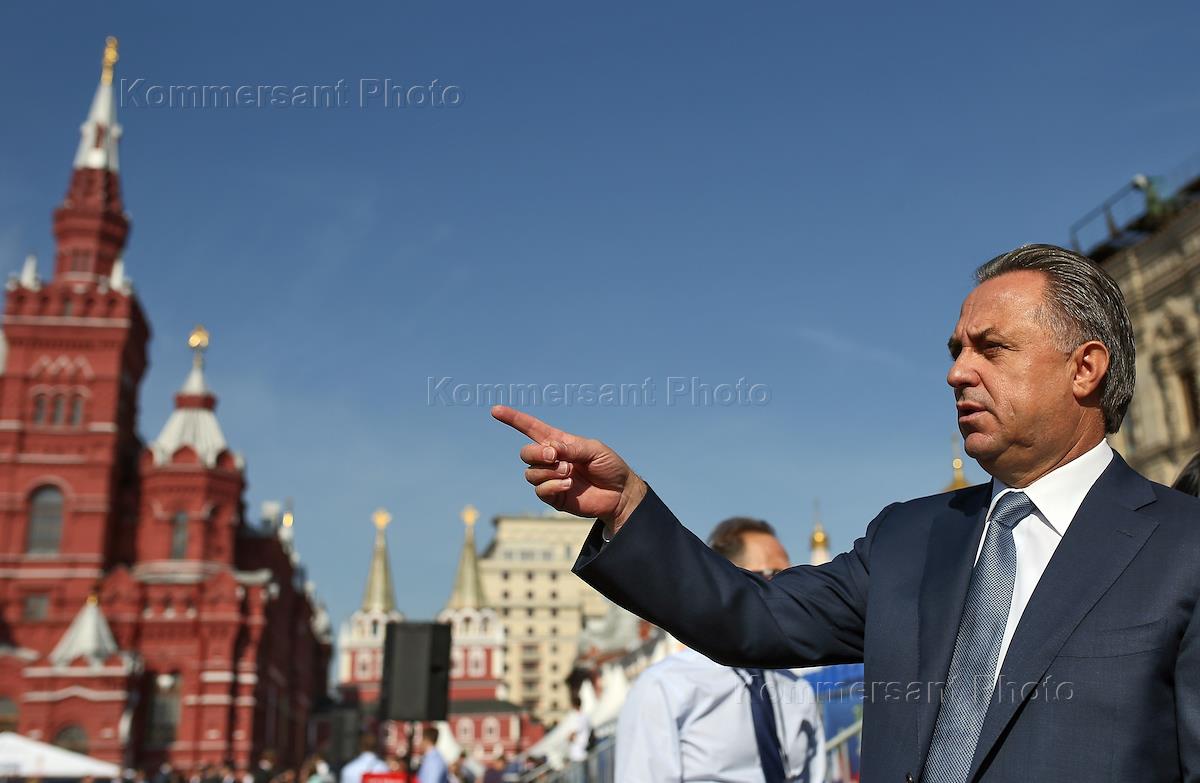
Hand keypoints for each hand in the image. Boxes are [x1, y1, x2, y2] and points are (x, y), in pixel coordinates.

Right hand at [491, 405, 646, 532]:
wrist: (620, 494)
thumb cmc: (609, 466)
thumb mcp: (594, 450)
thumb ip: (571, 448)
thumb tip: (550, 450)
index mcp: (559, 442)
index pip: (531, 428)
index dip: (513, 419)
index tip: (496, 410)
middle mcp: (551, 460)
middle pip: (526, 453)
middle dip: (537, 453)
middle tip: (555, 456)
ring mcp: (551, 478)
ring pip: (530, 473)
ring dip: (548, 471)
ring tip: (569, 473)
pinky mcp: (554, 496)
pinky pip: (540, 490)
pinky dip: (552, 485)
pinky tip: (568, 485)